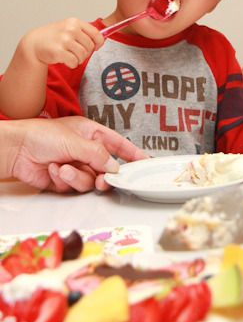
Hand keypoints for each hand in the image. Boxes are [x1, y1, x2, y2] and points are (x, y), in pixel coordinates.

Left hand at [5, 117, 148, 192]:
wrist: (16, 150)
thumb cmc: (41, 134)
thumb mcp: (75, 140)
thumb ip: (98, 155)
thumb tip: (115, 167)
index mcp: (91, 134)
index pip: (118, 144)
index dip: (133, 154)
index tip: (147, 163)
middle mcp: (85, 151)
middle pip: (106, 169)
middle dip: (103, 176)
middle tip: (102, 180)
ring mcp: (75, 166)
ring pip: (89, 181)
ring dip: (76, 177)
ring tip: (62, 169)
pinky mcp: (63, 180)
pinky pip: (73, 187)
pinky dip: (62, 180)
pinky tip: (51, 169)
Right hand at [24, 18, 104, 68]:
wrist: (34, 43)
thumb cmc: (54, 37)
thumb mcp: (68, 28)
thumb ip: (83, 33)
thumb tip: (101, 41)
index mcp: (75, 22)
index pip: (96, 34)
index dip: (99, 43)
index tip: (96, 47)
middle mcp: (71, 29)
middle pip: (90, 47)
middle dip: (86, 53)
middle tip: (76, 53)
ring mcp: (64, 40)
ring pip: (83, 55)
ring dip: (78, 60)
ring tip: (70, 56)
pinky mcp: (59, 51)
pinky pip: (74, 62)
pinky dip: (72, 64)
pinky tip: (65, 60)